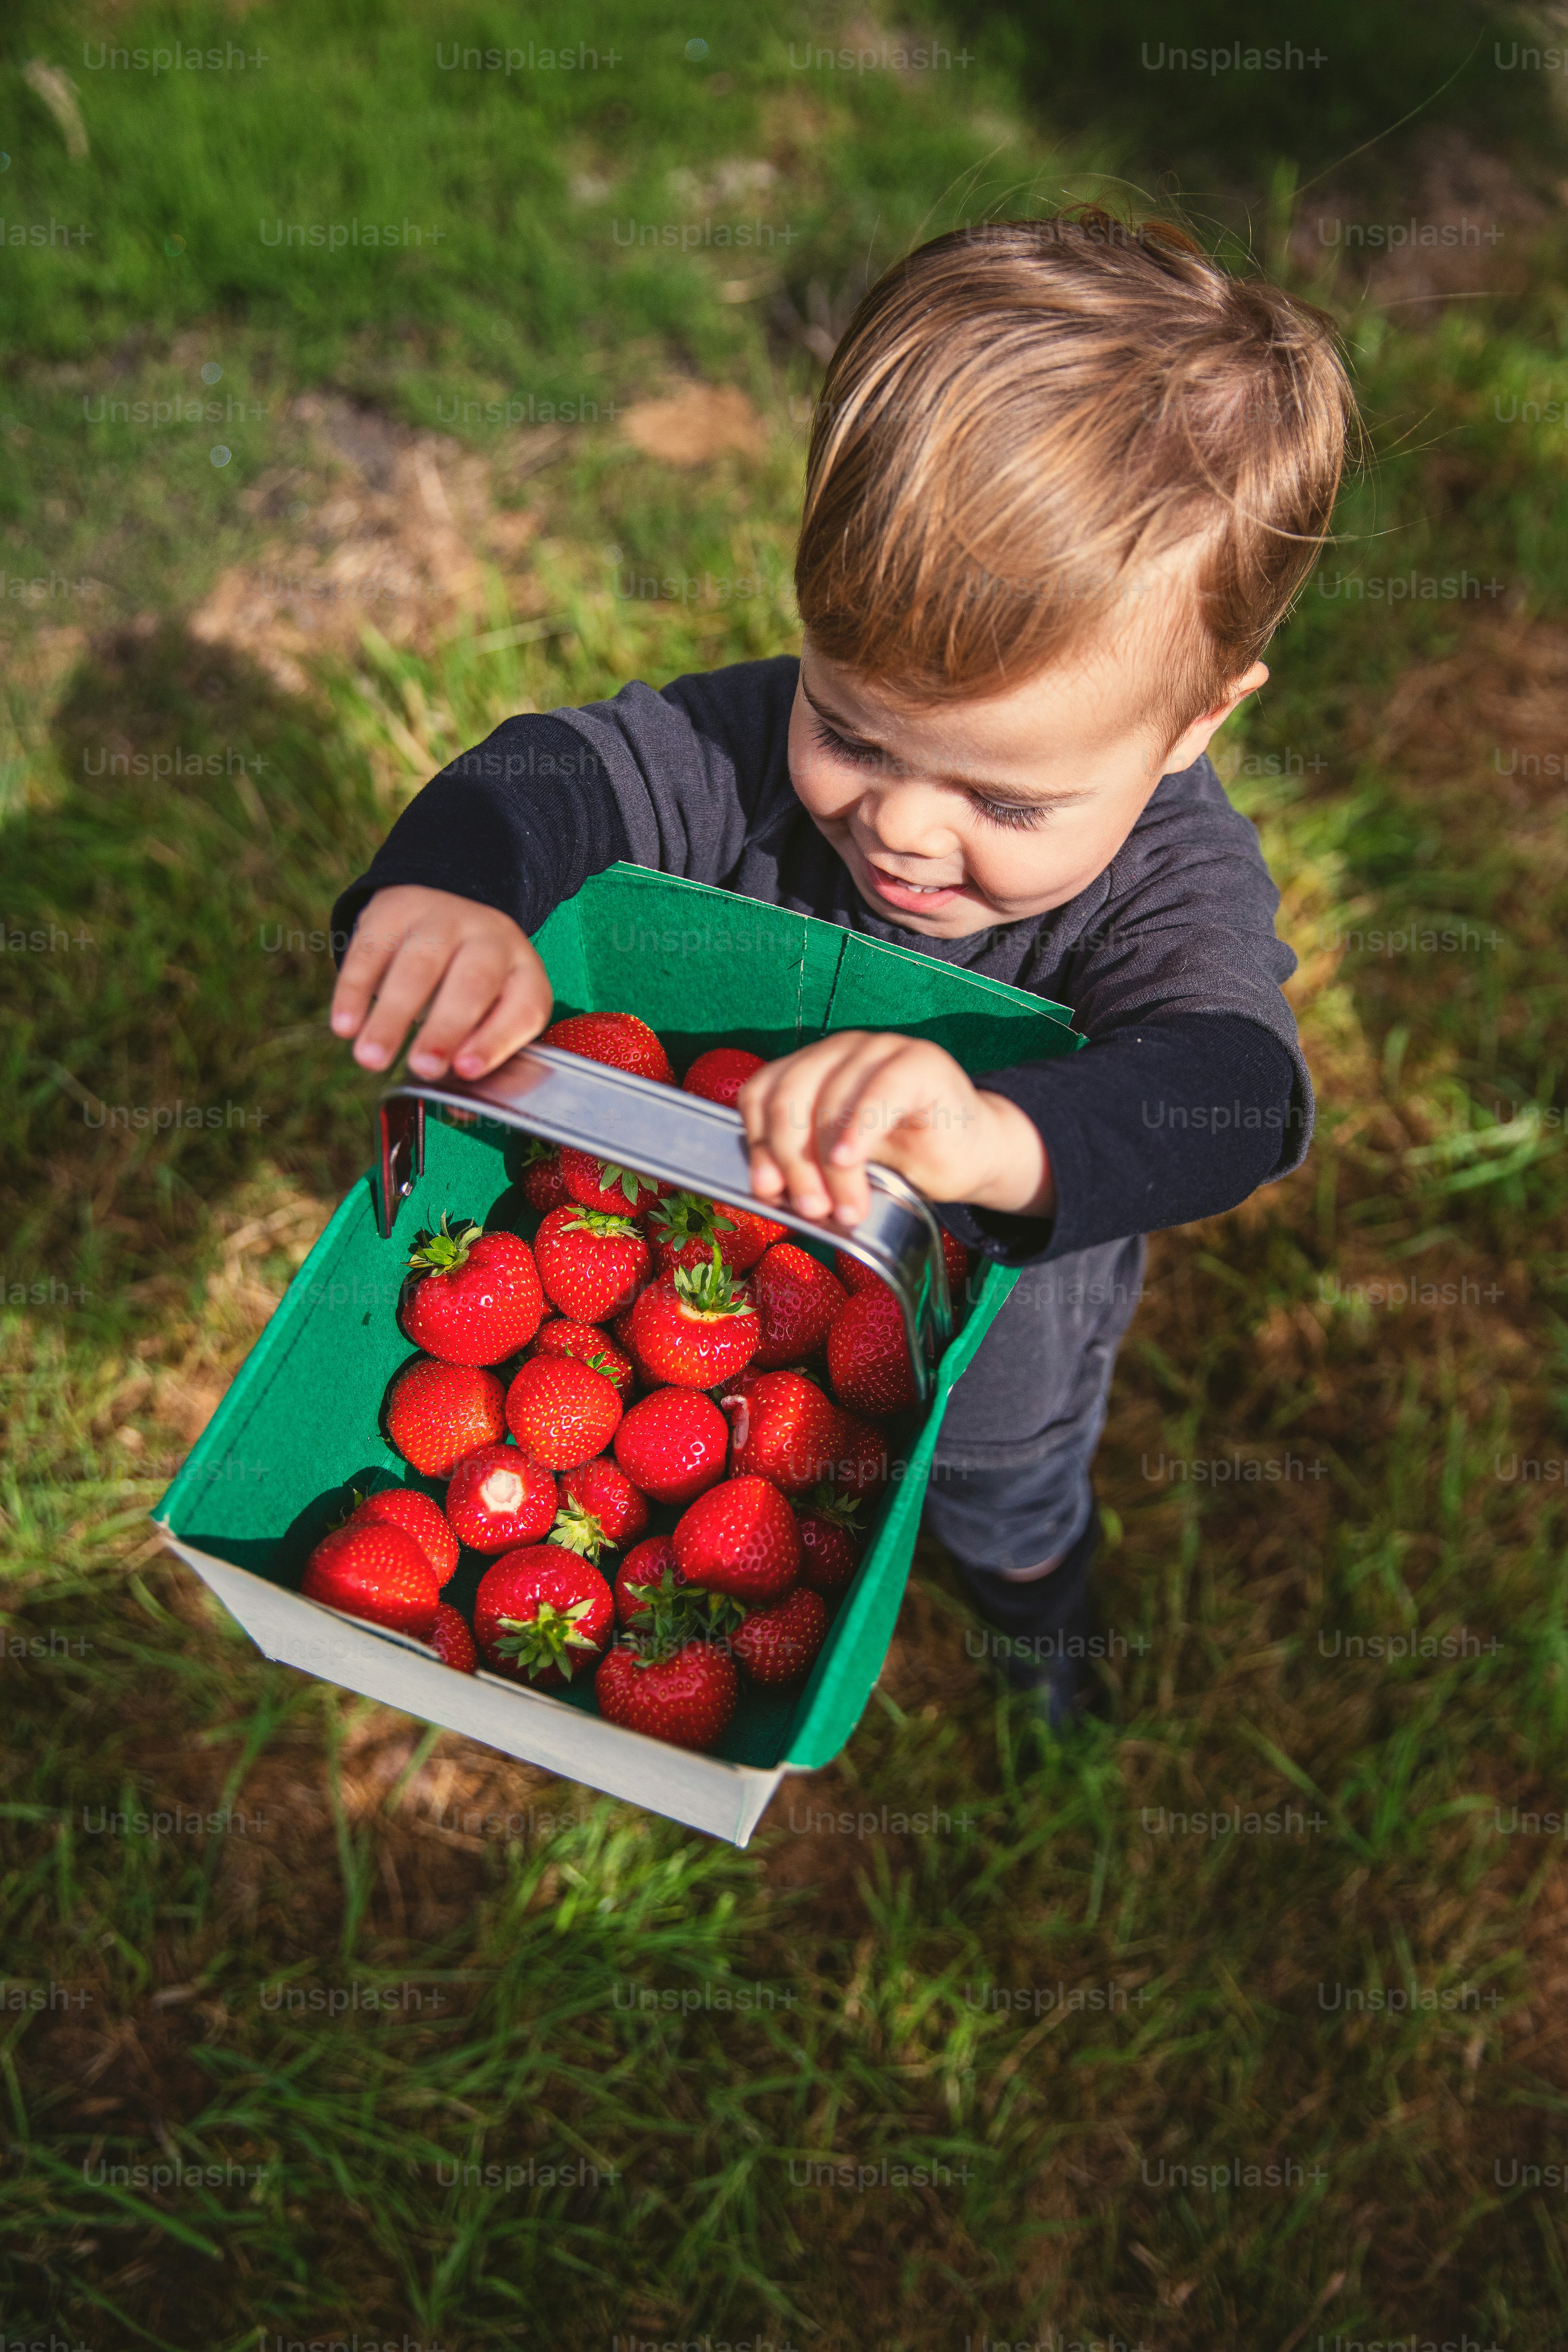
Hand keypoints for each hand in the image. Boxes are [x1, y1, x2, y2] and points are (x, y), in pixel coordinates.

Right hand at [329, 885, 552, 1079]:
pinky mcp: (393, 912)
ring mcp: (440, 919)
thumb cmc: (470, 981)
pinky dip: (354, 992)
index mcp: (523, 972)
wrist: (443, 902)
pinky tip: (345, 1027)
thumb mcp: (489, 1010)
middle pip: (472, 983)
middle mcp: (488, 939)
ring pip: (417, 967)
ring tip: (371, 1059)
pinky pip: (370, 951)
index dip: (497, 1041)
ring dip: (391, 1017)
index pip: (523, 1007)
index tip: (466, 1070)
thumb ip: (477, 1056)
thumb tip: (456, 1109)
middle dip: (445, 1029)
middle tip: (423, 1067)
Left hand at [736, 1030, 1055, 1227]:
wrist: (972, 1156)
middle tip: (809, 1208)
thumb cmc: (904, 1160)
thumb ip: (804, 1165)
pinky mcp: (920, 1061)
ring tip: (846, 1208)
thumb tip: (766, 1189)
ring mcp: (880, 1049)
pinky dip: (857, 1130)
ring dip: (831, 1165)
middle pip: (788, 1096)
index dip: (756, 1142)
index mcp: (811, 1069)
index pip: (761, 1093)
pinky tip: (850, 1161)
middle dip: (791, 1159)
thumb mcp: (840, 1165)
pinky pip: (878, 1092)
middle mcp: (840, 1051)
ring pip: (829, 1100)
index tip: (767, 1190)